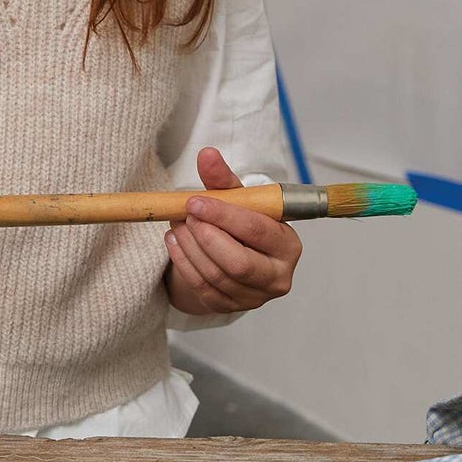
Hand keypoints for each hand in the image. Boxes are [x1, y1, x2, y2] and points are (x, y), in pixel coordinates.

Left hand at [164, 147, 302, 314]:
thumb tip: (207, 154)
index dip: (224, 216)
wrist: (234, 254)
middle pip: (238, 262)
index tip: (195, 202)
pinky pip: (202, 288)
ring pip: (216, 275)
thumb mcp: (238, 199)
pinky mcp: (229, 307)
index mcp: (288, 245)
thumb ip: (223, 179)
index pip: (257, 231)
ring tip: (177, 223)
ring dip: (190, 247)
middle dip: (206, 236)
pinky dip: (184, 263)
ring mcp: (254, 297)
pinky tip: (174, 242)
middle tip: (186, 215)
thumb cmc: (241, 223)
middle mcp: (277, 277)